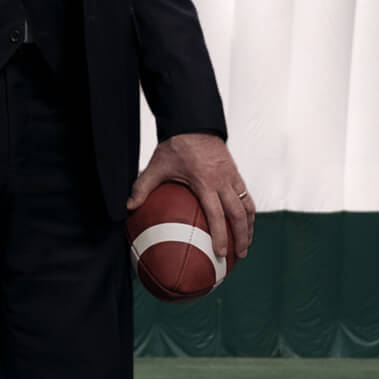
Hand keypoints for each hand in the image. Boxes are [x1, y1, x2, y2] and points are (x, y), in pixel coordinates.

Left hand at [125, 133, 252, 261]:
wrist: (195, 123)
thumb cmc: (175, 146)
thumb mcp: (156, 166)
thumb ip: (142, 187)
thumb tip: (128, 208)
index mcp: (205, 182)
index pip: (216, 214)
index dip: (220, 235)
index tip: (221, 252)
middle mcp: (223, 181)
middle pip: (239, 214)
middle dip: (242, 236)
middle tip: (240, 255)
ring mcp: (232, 177)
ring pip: (248, 206)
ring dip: (250, 226)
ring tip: (247, 244)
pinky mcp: (236, 173)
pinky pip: (247, 196)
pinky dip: (248, 212)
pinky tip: (245, 223)